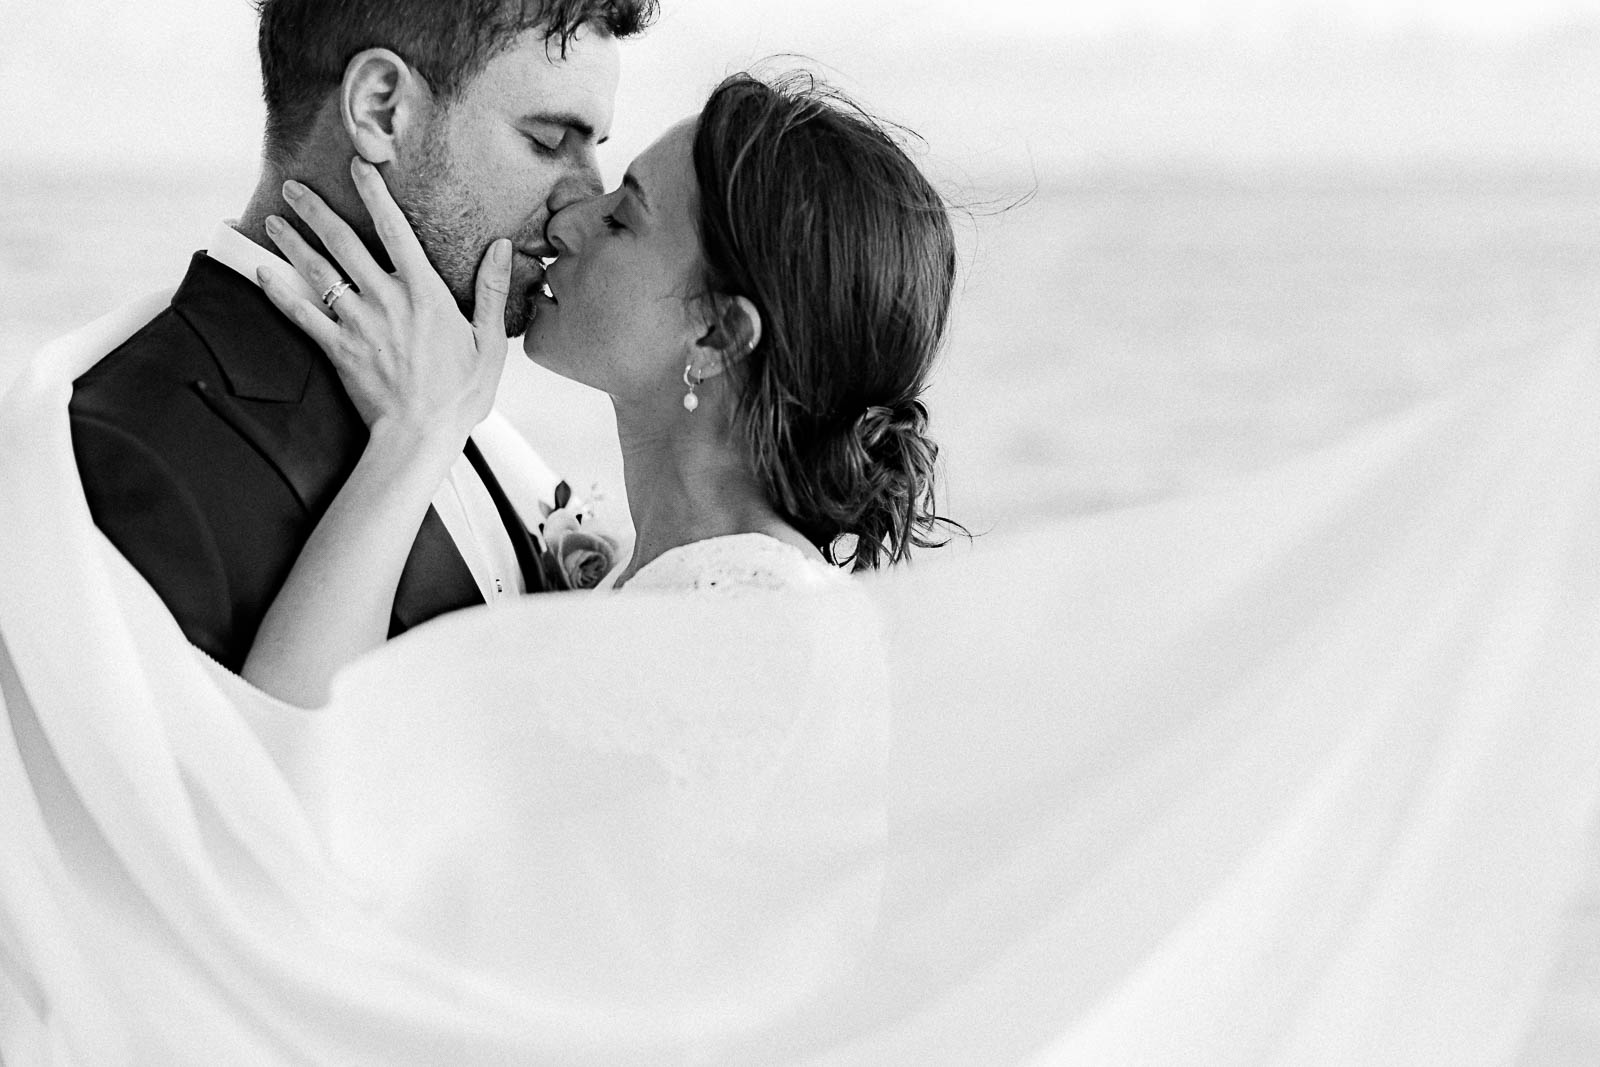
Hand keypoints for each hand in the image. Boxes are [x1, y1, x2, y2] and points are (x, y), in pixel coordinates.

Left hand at [256, 156, 510, 444]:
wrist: (421, 435)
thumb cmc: (460, 394)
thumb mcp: (489, 342)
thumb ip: (491, 291)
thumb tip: (500, 247)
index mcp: (425, 293)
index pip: (396, 230)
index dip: (376, 194)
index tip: (360, 166)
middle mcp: (386, 300)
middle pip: (344, 243)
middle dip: (316, 210)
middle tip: (294, 186)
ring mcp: (357, 323)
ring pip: (318, 272)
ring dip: (292, 242)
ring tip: (274, 220)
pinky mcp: (337, 349)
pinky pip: (301, 314)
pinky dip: (279, 292)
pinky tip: (262, 273)